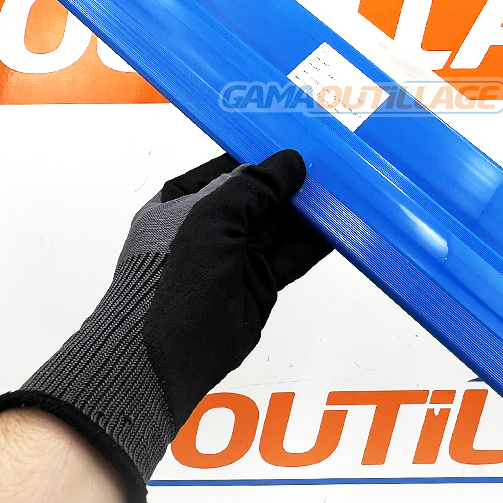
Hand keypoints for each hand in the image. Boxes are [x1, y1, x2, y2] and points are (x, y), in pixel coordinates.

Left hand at [0, 150, 330, 502]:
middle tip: (330, 167)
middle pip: (261, 195)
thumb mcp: (209, 217)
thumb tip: (288, 164)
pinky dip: (315, 241)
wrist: (160, 357)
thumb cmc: (168, 282)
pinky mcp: (258, 284)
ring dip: (309, 210)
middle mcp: (209, 226)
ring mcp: (234, 256)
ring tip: (342, 191)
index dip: (264, 157)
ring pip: (281, 224)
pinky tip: (336, 226)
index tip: (297, 145)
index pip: (231, 167)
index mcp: (183, 201)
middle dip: (292, 183)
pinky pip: (292, 255)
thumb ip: (252, 186)